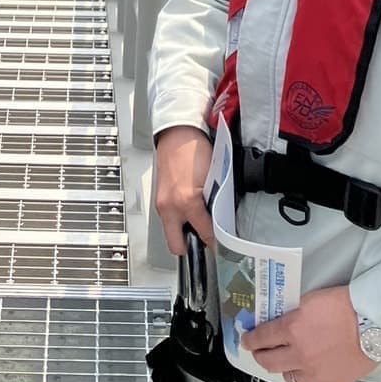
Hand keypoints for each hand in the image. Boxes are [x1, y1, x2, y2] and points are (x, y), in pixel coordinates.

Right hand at [154, 126, 213, 254]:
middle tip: (205, 241)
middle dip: (192, 248)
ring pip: (171, 233)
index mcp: (187, 201)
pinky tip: (189, 210)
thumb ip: (215, 202)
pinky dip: (179, 220)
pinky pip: (168, 220)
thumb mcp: (213, 178)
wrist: (177, 133)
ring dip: (184, 232)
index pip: (205, 233)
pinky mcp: (159, 198)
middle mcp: (170, 206)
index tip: (221, 246)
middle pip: (177, 246)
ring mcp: (162, 204)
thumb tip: (221, 220)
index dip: (216, 242)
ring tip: (199, 222)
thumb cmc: (195, 149)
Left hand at [240, 286, 377, 381]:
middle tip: (259, 352)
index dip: (250, 339)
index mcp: (292, 329)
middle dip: (260, 356)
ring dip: (287, 368)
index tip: (246, 340)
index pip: (261, 337)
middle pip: (268, 362)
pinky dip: (307, 380)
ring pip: (289, 377)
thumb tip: (278, 324)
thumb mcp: (309, 301)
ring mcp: (314, 373)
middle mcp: (299, 354)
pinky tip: (310, 372)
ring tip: (291, 360)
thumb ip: (291, 315)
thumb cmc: (343, 306)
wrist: (373, 322)